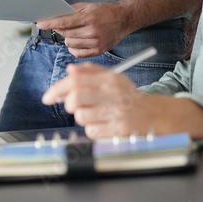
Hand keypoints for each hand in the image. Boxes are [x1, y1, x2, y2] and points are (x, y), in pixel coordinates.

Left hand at [37, 2, 129, 57]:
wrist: (124, 19)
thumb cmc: (105, 12)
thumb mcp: (88, 6)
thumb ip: (72, 10)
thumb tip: (56, 15)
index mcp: (89, 18)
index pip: (64, 22)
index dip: (50, 23)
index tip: (40, 24)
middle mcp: (92, 32)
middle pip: (65, 34)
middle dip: (60, 29)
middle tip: (61, 25)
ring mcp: (96, 43)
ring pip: (70, 44)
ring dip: (67, 39)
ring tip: (73, 32)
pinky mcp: (98, 51)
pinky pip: (78, 53)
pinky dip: (73, 47)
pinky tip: (77, 41)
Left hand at [42, 64, 202, 138]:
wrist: (155, 115)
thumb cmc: (129, 97)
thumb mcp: (113, 78)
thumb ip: (91, 71)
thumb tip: (69, 70)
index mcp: (111, 79)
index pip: (76, 80)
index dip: (57, 89)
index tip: (48, 97)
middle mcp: (114, 94)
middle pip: (75, 98)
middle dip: (67, 104)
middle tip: (70, 107)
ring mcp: (116, 113)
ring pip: (81, 117)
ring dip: (82, 117)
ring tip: (95, 114)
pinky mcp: (117, 130)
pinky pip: (91, 131)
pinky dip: (92, 129)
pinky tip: (104, 124)